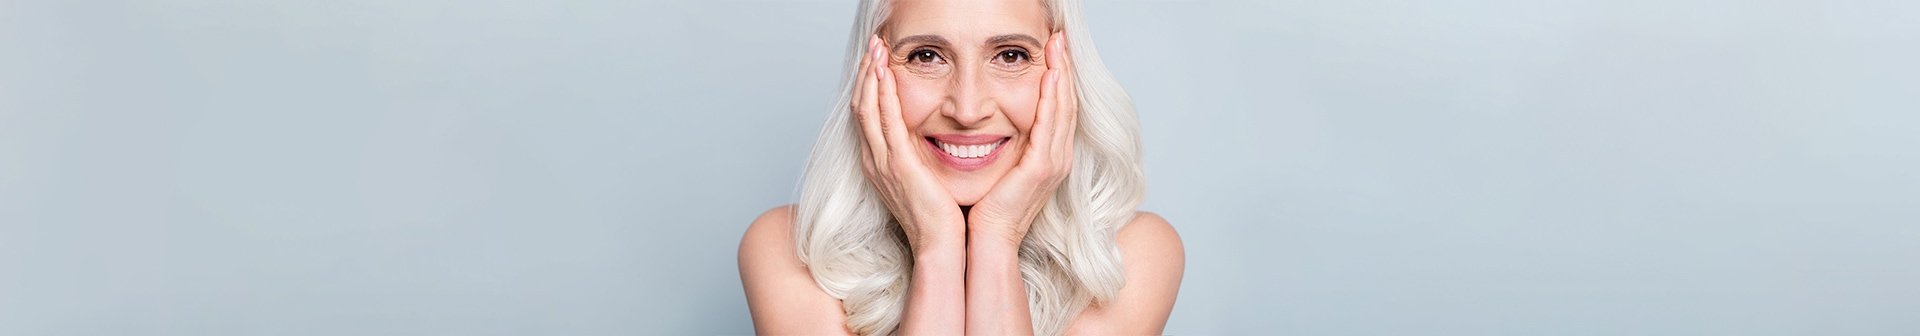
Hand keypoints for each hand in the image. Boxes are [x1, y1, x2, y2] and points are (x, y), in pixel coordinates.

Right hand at [853, 35, 966, 252]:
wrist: (940, 244)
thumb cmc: (939, 217)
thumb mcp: (924, 180)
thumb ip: (920, 158)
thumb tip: (928, 140)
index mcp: (880, 163)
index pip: (868, 115)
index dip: (869, 86)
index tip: (876, 61)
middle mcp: (875, 160)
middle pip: (861, 106)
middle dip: (865, 73)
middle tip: (873, 46)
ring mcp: (883, 162)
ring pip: (868, 108)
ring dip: (871, 75)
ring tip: (876, 49)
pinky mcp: (898, 164)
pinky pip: (886, 121)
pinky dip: (883, 94)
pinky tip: (886, 73)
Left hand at [967, 33, 1077, 246]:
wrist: (987, 238)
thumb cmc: (987, 206)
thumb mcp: (1000, 167)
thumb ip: (1005, 144)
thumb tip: (990, 118)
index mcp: (1049, 156)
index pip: (1058, 108)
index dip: (1058, 77)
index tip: (1053, 50)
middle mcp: (1058, 157)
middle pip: (1066, 102)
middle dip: (1064, 67)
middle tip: (1059, 38)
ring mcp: (1054, 162)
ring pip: (1063, 108)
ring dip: (1061, 74)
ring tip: (1057, 47)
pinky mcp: (1043, 168)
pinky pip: (1051, 124)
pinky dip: (1052, 98)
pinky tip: (1050, 75)